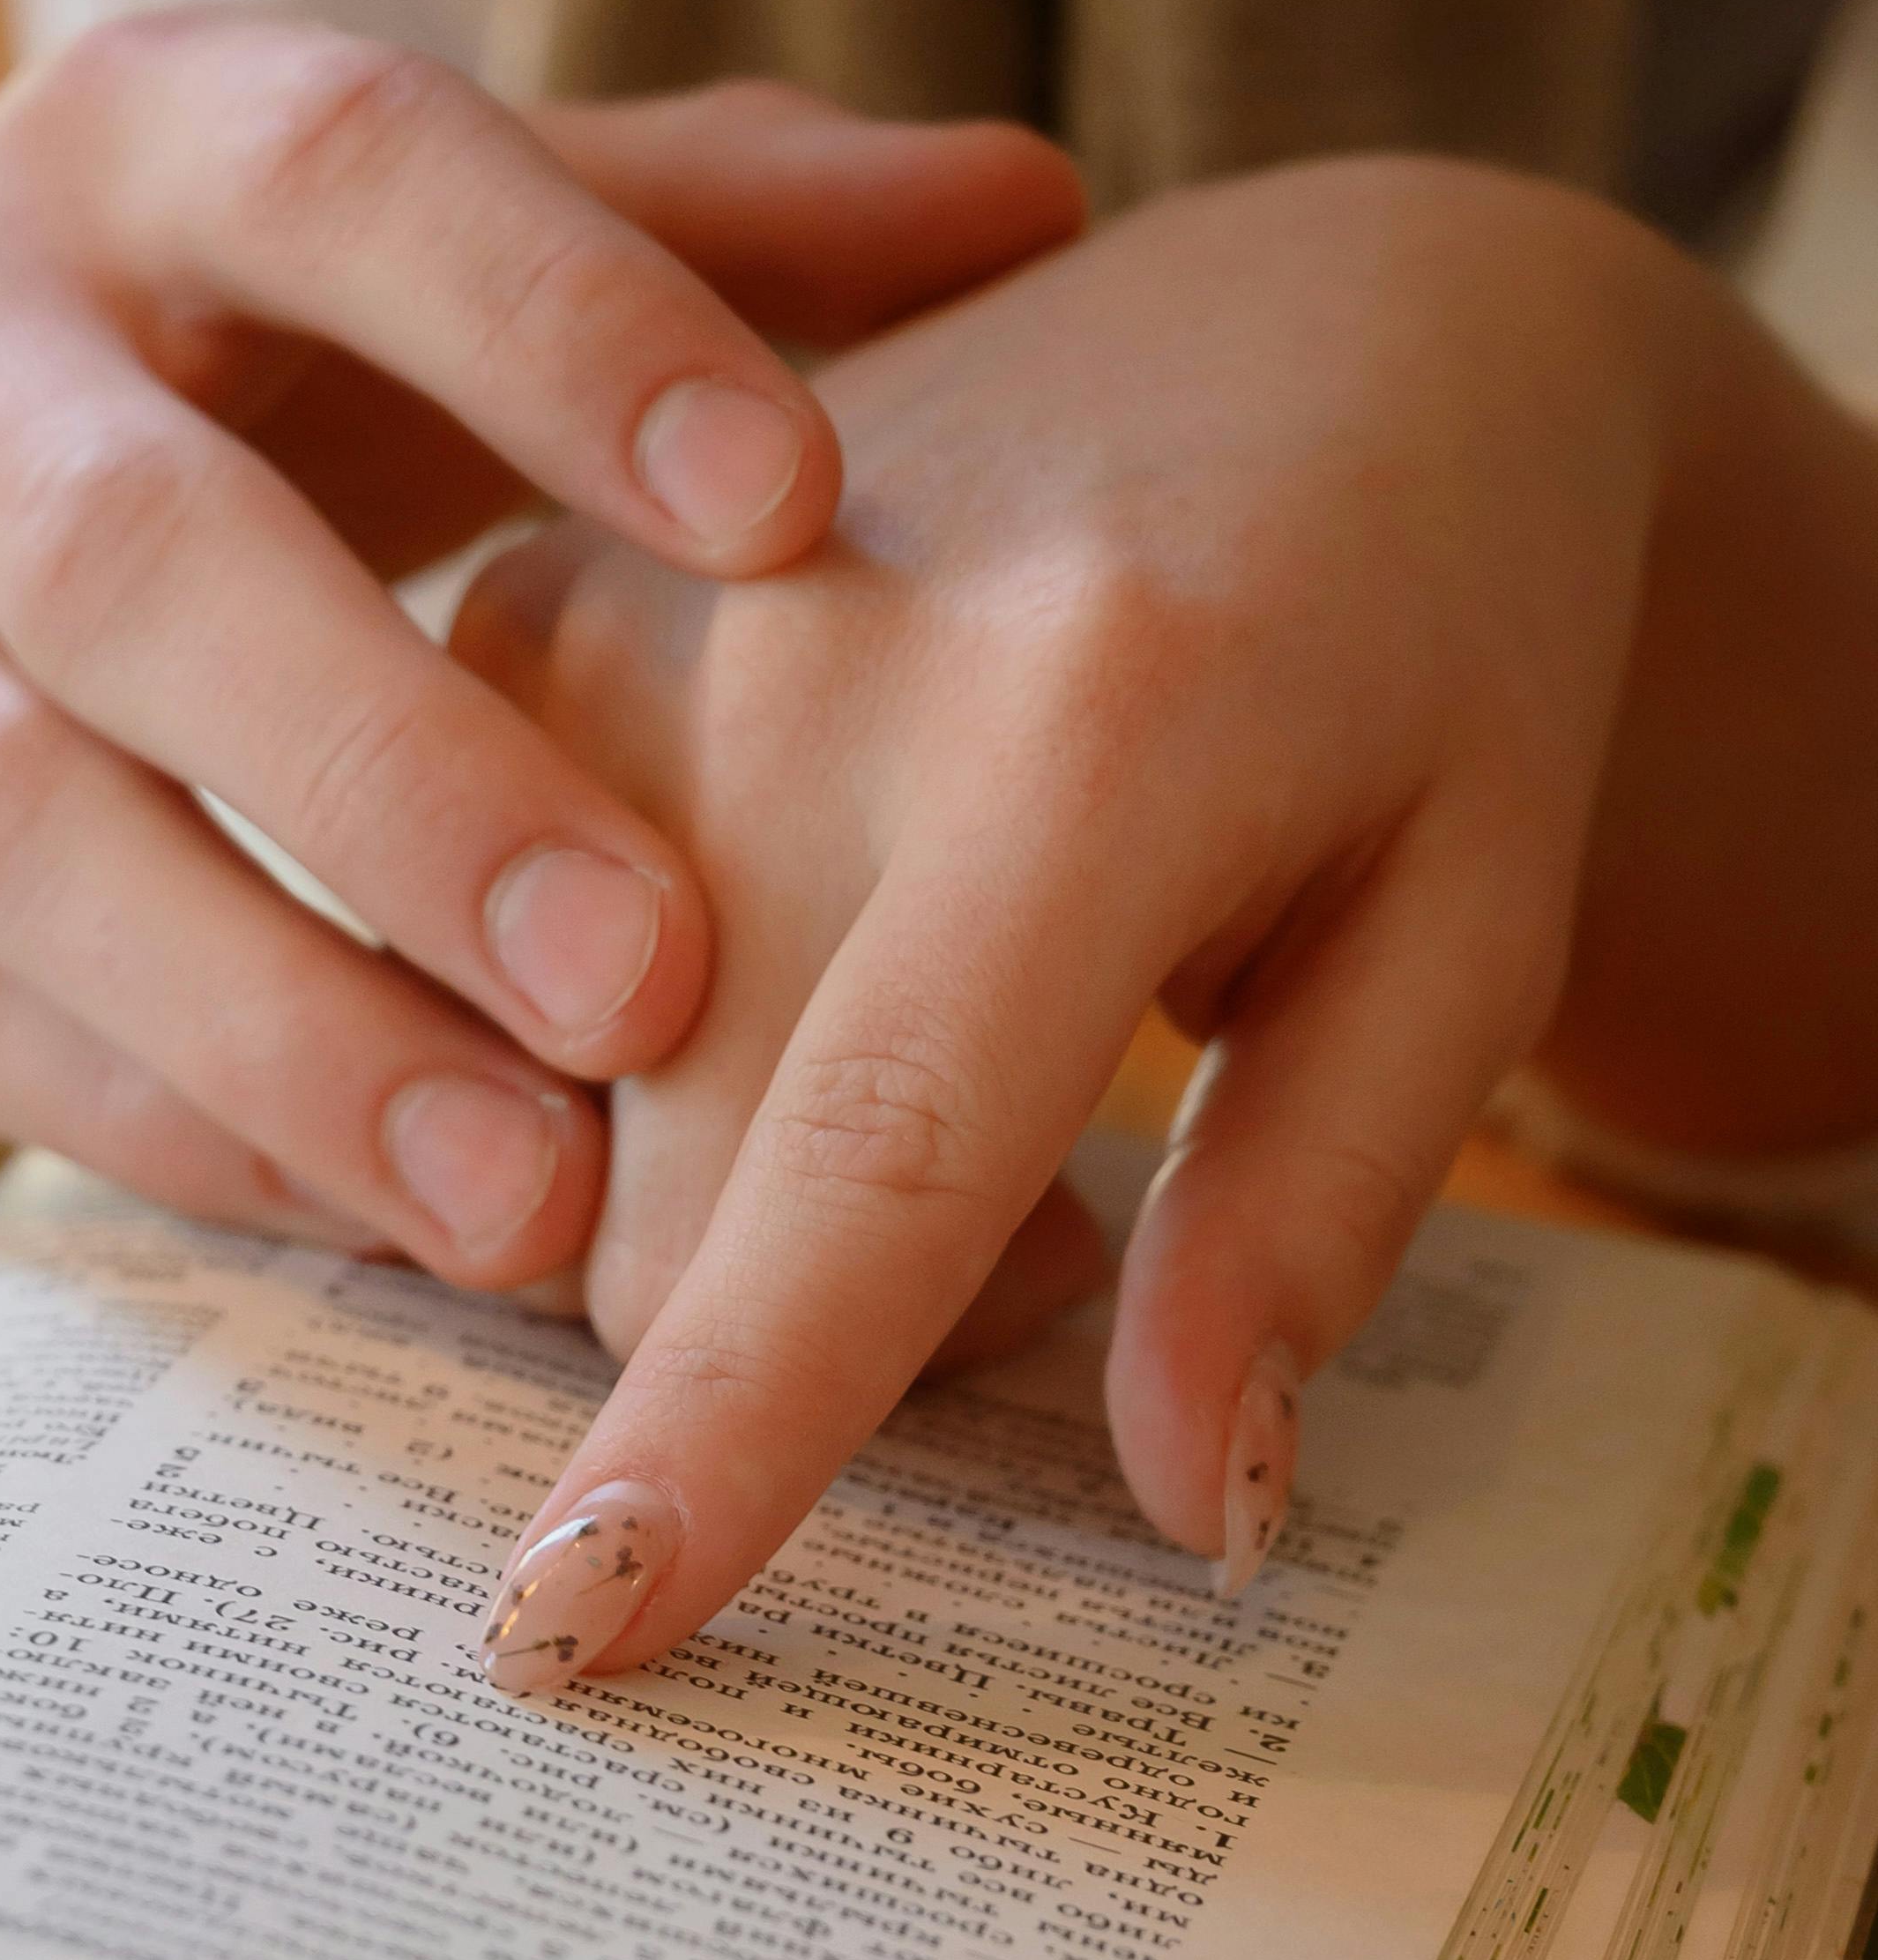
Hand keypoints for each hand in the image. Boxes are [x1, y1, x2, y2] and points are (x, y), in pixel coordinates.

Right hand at [0, 27, 1078, 1289]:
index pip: (342, 182)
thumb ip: (683, 223)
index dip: (561, 326)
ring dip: (286, 1028)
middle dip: (398, 777)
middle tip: (651, 977)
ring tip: (533, 1204)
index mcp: (123, 155)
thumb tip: (1038, 194)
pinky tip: (380, 1236)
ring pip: (21, 838)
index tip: (799, 505)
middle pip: (141, 564)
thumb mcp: (362, 257)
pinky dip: (177, 1133)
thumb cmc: (142, 370)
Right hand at [455, 155, 1877, 1692]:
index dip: (728, 1423)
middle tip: (1060, 1232)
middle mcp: (806, 650)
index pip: (870, 1163)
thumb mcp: (1471, 925)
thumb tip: (1194, 1506)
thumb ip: (1323, 1213)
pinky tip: (798, 957)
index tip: (585, 1630)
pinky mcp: (527, 613)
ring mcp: (629, 613)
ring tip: (946, 1059)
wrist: (1327, 329)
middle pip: (673, 1211)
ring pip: (559, 1126)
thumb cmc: (1433, 651)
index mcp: (1092, 722)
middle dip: (819, 1329)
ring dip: (727, 1192)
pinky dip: (630, 1061)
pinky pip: (488, 990)